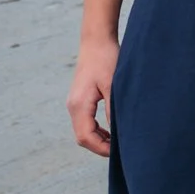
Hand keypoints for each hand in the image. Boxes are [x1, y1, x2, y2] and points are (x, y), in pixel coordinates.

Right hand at [67, 40, 118, 155]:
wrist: (96, 41)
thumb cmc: (107, 59)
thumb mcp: (113, 85)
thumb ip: (113, 108)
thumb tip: (119, 131)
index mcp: (79, 105)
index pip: (85, 137)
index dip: (101, 148)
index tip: (118, 153)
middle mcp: (73, 106)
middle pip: (82, 137)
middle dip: (100, 147)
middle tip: (121, 151)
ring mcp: (75, 103)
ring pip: (83, 130)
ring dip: (99, 139)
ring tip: (119, 143)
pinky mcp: (80, 99)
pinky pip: (86, 122)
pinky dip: (97, 130)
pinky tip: (112, 131)